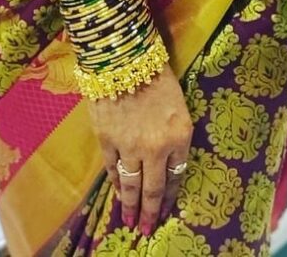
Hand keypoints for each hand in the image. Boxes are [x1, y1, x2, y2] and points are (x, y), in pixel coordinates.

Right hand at [90, 63, 191, 234]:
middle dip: (152, 212)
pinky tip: (117, 192)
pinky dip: (115, 183)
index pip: (177, 175)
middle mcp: (157, 148)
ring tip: (131, 221)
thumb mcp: (178, 105)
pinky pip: (112, 169)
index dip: (171, 195)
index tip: (167, 210)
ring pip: (131, 185)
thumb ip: (174, 135)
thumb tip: (167, 160)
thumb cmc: (157, 74)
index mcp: (180, 136)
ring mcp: (130, 146)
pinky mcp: (107, 140)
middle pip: (154, 189)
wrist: (125, 57)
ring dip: (131, 206)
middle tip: (148, 230)